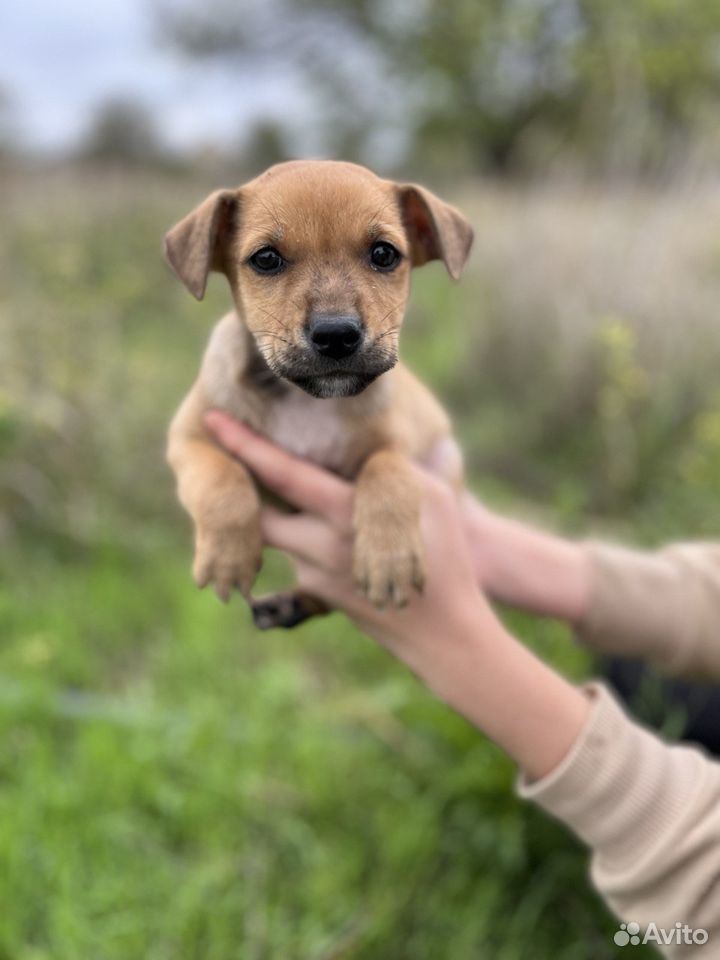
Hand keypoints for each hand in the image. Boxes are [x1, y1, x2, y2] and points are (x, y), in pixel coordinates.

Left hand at [205, 410, 590, 782]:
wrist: (441, 632)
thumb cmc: (444, 554)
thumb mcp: (430, 496)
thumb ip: (389, 468)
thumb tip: (360, 445)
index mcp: (344, 512)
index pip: (281, 472)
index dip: (245, 445)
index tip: (213, 420)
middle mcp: (318, 545)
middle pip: (257, 510)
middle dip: (239, 485)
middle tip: (226, 455)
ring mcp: (313, 574)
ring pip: (274, 533)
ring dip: (271, 510)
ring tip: (273, 485)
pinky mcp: (316, 594)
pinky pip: (296, 556)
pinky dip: (300, 536)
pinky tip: (324, 530)